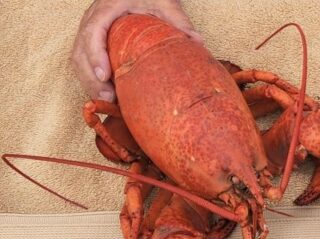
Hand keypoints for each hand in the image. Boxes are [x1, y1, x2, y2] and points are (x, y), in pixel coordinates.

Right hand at [71, 0, 201, 101]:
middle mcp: (92, 19)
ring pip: (78, 59)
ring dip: (89, 83)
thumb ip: (178, 20)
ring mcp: (89, 30)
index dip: (95, 55)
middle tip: (109, 98)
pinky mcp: (91, 41)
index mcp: (107, 8)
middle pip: (80, 50)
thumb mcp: (164, 2)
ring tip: (107, 103)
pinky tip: (107, 95)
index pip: (93, 31)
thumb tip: (197, 42)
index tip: (105, 76)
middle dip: (91, 78)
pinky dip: (91, 80)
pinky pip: (83, 62)